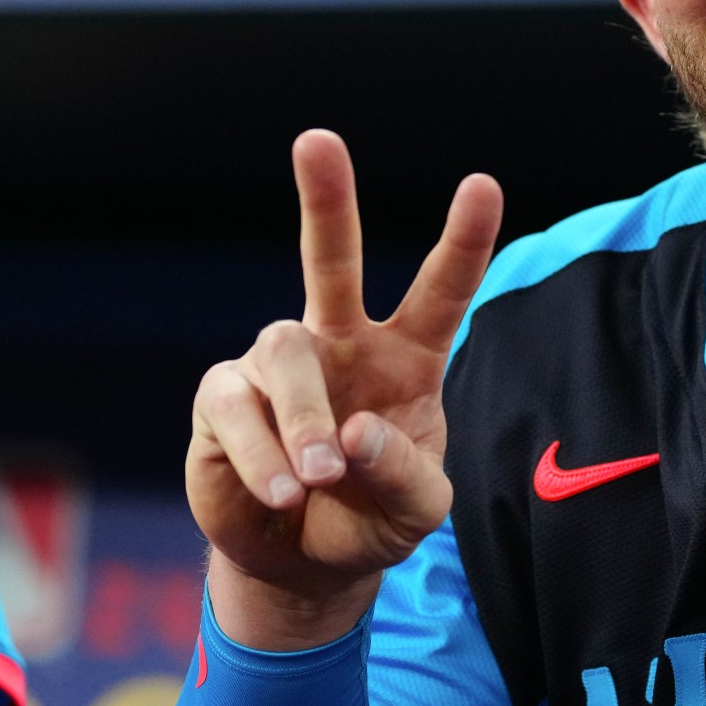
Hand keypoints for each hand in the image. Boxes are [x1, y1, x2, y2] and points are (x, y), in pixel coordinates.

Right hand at [187, 130, 501, 647]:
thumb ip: (403, 473)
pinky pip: (236, 407)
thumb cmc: (371, 521)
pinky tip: (282, 493)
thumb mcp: (416, 513)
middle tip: (317, 139)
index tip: (482, 184)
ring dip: (302, 421)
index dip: (462, 240)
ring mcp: (278, 366)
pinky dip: (262, 457)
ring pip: (284, 353)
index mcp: (406, 359)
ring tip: (316, 482)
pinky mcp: (223, 399)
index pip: (440, 291)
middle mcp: (340, 344)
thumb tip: (355, 430)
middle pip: (330, 260)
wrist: (301, 566)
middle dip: (325, 199)